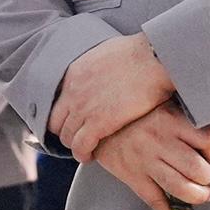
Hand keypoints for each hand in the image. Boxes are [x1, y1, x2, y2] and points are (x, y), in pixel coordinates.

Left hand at [52, 33, 177, 161]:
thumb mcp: (107, 53)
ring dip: (75, 145)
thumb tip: (103, 69)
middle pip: (56, 122)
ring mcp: (83, 108)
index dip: (64, 116)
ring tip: (86, 150)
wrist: (154, 59)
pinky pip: (80, 146)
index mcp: (74, 74)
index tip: (74, 122)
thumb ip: (97, 66)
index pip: (57, 102)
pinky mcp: (97, 123)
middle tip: (79, 138)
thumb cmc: (141, 54)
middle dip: (66, 133)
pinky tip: (90, 156)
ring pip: (67, 137)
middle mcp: (73, 92)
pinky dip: (82, 154)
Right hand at [90, 106, 209, 209]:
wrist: (99, 125)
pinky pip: (156, 201)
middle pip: (198, 169)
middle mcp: (159, 141)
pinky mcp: (133, 177)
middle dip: (207, 177)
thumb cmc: (140, 117)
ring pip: (181, 188)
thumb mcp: (171, 114)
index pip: (209, 140)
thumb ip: (203, 130)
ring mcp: (145, 161)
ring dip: (198, 196)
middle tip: (205, 175)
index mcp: (171, 120)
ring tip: (203, 194)